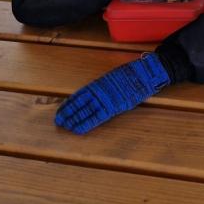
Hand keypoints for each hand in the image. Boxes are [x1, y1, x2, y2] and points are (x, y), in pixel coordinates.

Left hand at [55, 54, 170, 133]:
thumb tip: (93, 93)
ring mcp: (105, 99)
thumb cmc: (131, 74)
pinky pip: (97, 117)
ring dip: (74, 120)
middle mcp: (98, 92)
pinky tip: (78, 129)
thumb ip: (102, 86)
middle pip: (79, 104)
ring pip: (84, 112)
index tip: (60, 111)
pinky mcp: (113, 107)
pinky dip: (87, 124)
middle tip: (58, 121)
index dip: (68, 104)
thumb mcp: (112, 77)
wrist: (144, 73)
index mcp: (98, 84)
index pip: (78, 96)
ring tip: (65, 126)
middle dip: (68, 113)